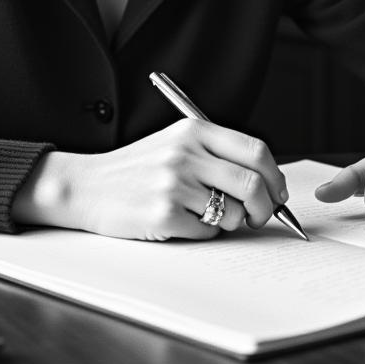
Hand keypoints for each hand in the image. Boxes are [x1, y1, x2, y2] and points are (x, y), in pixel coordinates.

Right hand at [12, 119, 287, 240]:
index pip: (255, 150)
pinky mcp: (163, 213)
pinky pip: (207, 232)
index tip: (277, 192)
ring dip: (230, 222)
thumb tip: (266, 184)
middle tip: (260, 217)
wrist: (87, 186)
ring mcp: (174, 183)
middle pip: (252, 183)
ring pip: (233, 213)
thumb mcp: (175, 143)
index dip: (274, 176)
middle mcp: (186, 153)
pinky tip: (180, 221)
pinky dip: (203, 233)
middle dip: (265, 207)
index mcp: (193, 130)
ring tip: (206, 215)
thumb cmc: (137, 169)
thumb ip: (215, 154)